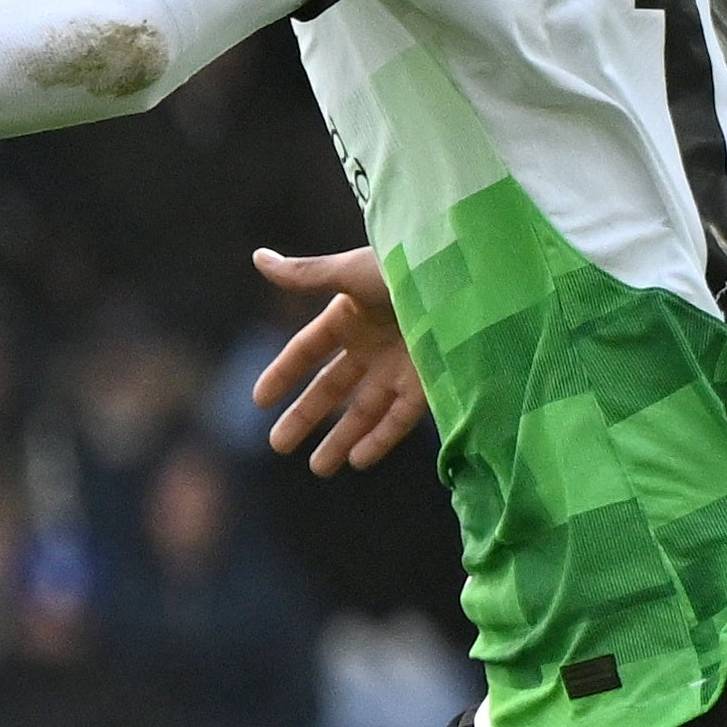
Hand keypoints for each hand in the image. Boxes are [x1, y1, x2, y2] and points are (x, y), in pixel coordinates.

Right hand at [248, 245, 428, 476]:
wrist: (468, 277)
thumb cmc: (409, 266)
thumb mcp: (353, 272)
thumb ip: (306, 275)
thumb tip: (258, 258)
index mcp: (350, 315)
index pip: (307, 350)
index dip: (283, 374)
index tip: (260, 401)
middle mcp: (372, 345)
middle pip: (332, 387)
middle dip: (305, 417)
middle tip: (279, 446)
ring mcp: (399, 366)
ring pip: (364, 410)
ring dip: (342, 439)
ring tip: (320, 469)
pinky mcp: (428, 383)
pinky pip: (400, 418)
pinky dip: (380, 439)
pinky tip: (359, 460)